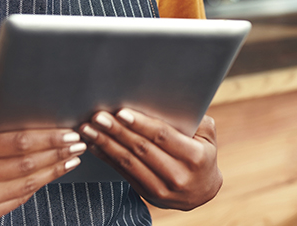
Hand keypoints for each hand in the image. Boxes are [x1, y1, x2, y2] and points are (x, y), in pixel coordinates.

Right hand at [0, 122, 84, 223]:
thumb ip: (0, 126)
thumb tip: (43, 118)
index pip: (19, 143)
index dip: (49, 140)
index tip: (70, 134)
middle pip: (26, 165)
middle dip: (57, 154)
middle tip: (79, 145)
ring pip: (26, 185)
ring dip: (54, 171)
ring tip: (72, 159)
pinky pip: (18, 199)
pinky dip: (38, 186)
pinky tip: (52, 173)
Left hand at [81, 109, 222, 210]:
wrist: (202, 192)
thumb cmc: (203, 155)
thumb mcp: (208, 137)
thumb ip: (195, 120)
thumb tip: (171, 100)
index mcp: (194, 157)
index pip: (162, 136)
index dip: (140, 124)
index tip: (121, 112)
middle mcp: (178, 175)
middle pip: (141, 149)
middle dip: (117, 131)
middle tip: (98, 117)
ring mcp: (161, 189)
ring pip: (129, 163)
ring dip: (106, 144)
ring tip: (89, 130)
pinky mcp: (147, 194)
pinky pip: (123, 173)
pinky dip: (107, 158)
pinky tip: (95, 146)